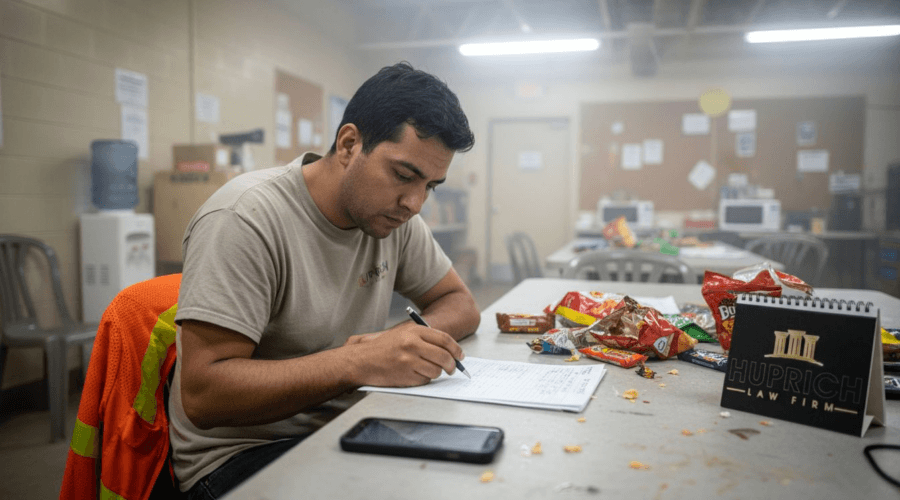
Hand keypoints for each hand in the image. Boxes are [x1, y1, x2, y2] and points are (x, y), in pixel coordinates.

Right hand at [346, 322, 462, 387]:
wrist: (361, 360)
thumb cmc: (383, 348)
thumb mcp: (403, 334)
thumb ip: (424, 338)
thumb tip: (448, 349)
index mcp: (414, 331)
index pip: (444, 339)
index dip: (456, 349)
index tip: (460, 356)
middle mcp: (413, 344)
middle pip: (444, 356)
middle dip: (452, 365)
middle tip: (452, 369)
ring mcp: (409, 360)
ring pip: (436, 371)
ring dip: (436, 373)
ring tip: (427, 371)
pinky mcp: (405, 375)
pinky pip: (425, 380)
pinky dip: (424, 380)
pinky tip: (414, 375)